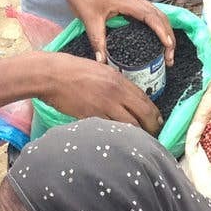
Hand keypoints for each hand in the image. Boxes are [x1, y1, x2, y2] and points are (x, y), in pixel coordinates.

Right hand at [45, 53, 163, 135]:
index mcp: (119, 81)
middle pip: (143, 116)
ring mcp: (103, 107)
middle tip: (153, 134)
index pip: (145, 100)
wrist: (51, 76)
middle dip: (152, 128)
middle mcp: (115, 94)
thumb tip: (128, 97)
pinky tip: (119, 140)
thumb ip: (116, 84)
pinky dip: (117, 136)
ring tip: (138, 141)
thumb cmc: (73, 69)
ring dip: (136, 135)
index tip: (158, 121)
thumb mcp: (101, 70)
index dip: (155, 114)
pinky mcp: (91, 118)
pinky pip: (110, 130)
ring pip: (129, 127)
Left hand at [57, 0, 175, 66]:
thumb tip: (103, 62)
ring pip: (155, 13)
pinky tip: (152, 36)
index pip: (153, 18)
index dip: (163, 33)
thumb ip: (98, 42)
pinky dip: (155, 24)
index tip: (169, 48)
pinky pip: (147, 12)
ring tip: (165, 50)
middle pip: (160, 16)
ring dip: (164, 30)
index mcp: (128, 2)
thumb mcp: (90, 20)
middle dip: (169, 36)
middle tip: (169, 57)